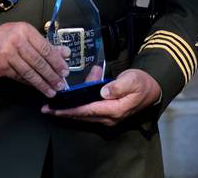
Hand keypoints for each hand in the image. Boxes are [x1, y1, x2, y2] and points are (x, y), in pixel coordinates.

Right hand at [0, 21, 69, 96]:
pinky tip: (38, 87)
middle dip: (51, 75)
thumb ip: (46, 44)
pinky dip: (30, 83)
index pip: (45, 48)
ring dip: (42, 83)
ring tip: (51, 90)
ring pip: (29, 72)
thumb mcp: (28, 34)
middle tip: (60, 84)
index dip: (56, 62)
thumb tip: (65, 53)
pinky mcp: (2, 67)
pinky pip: (19, 77)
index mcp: (26, 31)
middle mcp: (17, 42)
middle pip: (38, 62)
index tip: (65, 71)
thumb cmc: (9, 36)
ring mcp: (8, 55)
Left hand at [41, 68, 161, 125]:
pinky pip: (89, 109)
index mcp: (114, 109)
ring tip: (53, 105)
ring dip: (69, 109)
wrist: (151, 88)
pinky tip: (72, 95)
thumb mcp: (132, 81)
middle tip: (47, 109)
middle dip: (64, 112)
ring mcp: (107, 116)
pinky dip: (79, 103)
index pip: (88, 111)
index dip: (71, 110)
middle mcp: (109, 116)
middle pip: (82, 116)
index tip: (56, 109)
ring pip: (84, 114)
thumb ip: (117, 86)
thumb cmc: (141, 83)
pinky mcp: (106, 112)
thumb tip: (102, 91)